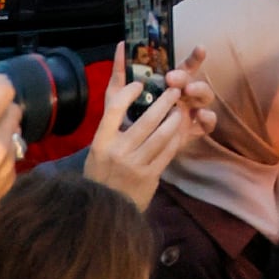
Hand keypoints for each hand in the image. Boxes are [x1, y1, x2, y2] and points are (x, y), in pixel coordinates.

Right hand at [85, 49, 214, 202]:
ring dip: (174, 119)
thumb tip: (120, 69)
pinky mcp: (149, 177)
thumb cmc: (102, 169)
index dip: (129, 92)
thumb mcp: (99, 144)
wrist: (103, 209)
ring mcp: (134, 166)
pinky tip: (178, 130)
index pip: (114, 108)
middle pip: (146, 120)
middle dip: (164, 101)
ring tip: (179, 109)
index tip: (140, 83)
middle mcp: (117, 152)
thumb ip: (113, 115)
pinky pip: (167, 152)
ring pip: (162, 135)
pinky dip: (175, 138)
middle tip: (175, 89)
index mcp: (101, 141)